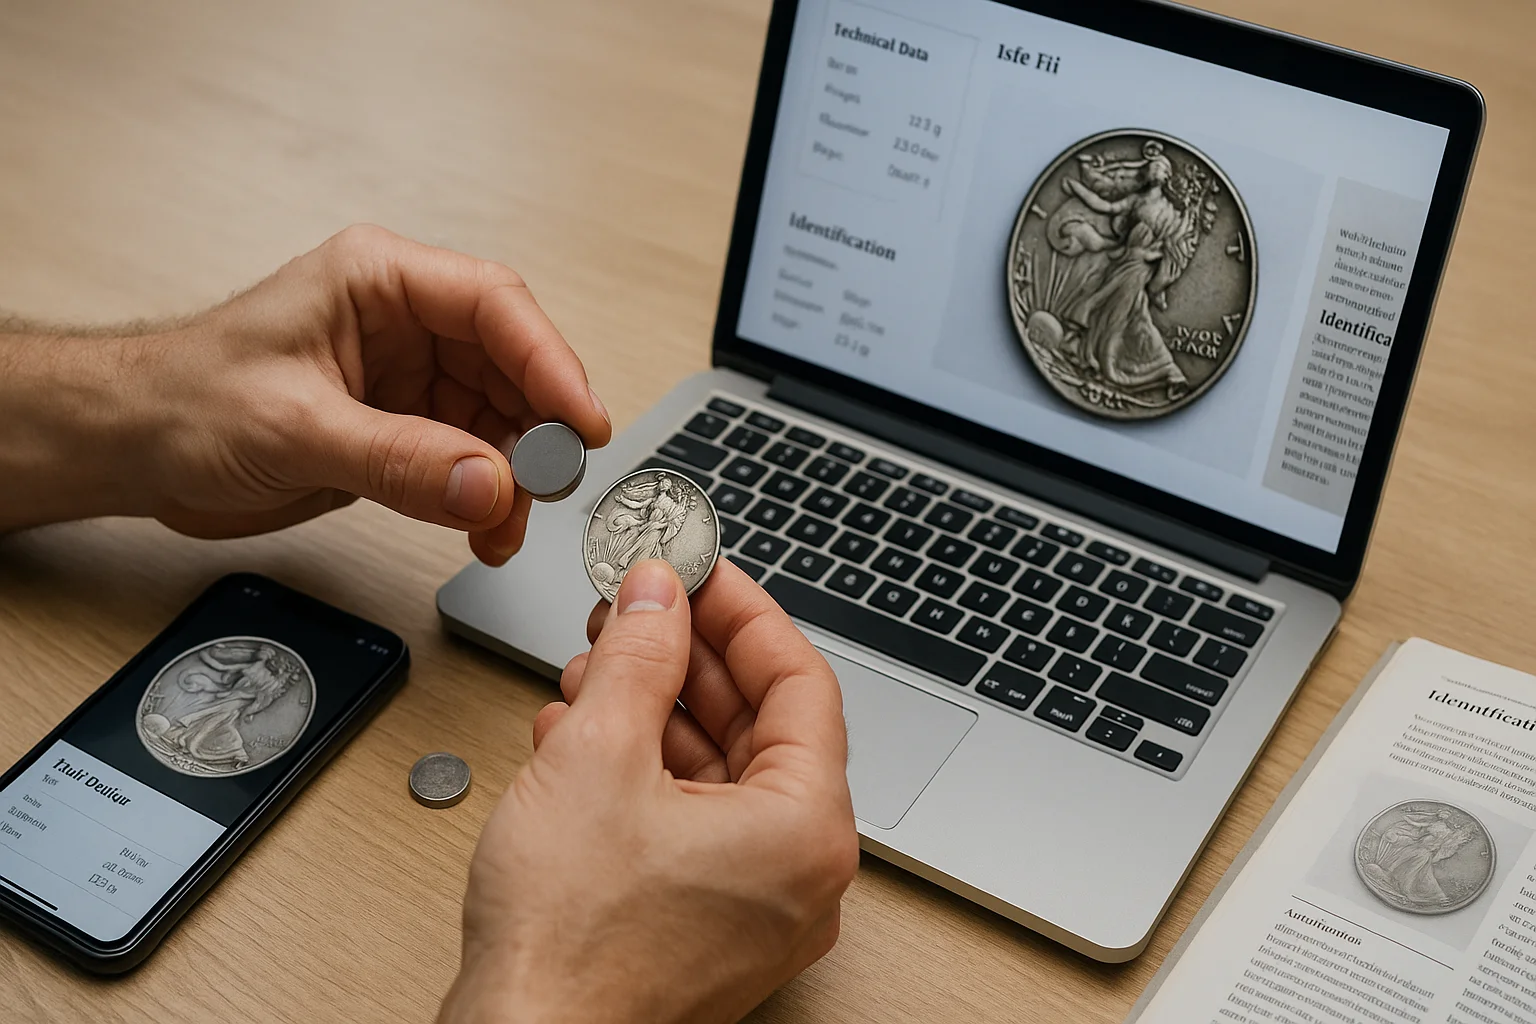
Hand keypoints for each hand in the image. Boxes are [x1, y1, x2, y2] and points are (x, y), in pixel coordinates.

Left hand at [0, 224, 609, 563]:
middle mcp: (404, 324)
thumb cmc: (184, 401)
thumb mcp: (294, 427)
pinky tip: (483, 529)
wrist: (134, 448)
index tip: (580, 423)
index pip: (493, 306)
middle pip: (511, 365)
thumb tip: (489, 483)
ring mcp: (408, 379)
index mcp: (378, 281)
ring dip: (514, 475)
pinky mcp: (403, 431)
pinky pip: (470, 460)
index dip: (549, 362)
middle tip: (550, 484)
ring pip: (500, 420)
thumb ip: (398, 457)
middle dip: (537, 429)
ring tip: (506, 524)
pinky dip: (486, 498)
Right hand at [440, 559, 858, 1023]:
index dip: (743, 612)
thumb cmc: (567, 947)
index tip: (699, 573)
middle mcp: (797, 874)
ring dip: (654, 712)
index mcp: (804, 829)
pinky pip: (692, 823)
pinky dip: (642, 772)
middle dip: (687, 660)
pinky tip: (580, 739)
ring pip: (717, 774)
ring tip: (594, 671)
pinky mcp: (706, 927)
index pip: (799, 681)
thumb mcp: (598, 756)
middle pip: (758, 725)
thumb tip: (658, 594)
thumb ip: (638, 657)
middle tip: (638, 613)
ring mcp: (754, 908)